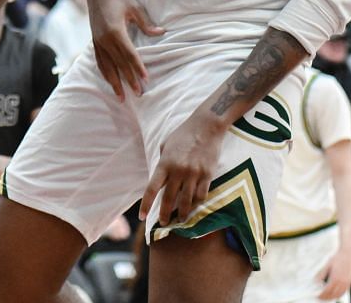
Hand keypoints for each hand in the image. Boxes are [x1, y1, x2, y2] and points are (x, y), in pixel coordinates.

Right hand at [88, 0, 164, 98]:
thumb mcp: (135, 8)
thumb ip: (146, 23)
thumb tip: (161, 33)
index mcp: (116, 31)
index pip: (129, 54)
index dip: (138, 67)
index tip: (145, 79)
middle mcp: (105, 39)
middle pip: (119, 63)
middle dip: (129, 80)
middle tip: (138, 94)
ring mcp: (98, 42)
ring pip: (107, 67)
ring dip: (115, 82)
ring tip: (122, 97)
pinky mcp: (94, 42)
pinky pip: (99, 62)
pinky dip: (105, 74)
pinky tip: (110, 82)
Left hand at [140, 110, 226, 228]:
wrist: (206, 126)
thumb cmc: (183, 134)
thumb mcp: (166, 145)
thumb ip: (162, 162)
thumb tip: (159, 178)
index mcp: (165, 163)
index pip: (152, 189)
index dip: (146, 204)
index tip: (142, 216)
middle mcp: (178, 171)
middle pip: (169, 199)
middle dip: (165, 214)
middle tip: (163, 223)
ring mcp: (194, 174)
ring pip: (187, 201)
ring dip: (183, 213)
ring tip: (180, 220)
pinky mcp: (207, 175)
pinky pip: (201, 195)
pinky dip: (197, 203)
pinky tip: (195, 207)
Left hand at [317, 248, 350, 299]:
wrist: (347, 253)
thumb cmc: (336, 258)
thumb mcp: (327, 265)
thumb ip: (321, 274)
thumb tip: (315, 281)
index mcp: (334, 278)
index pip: (327, 291)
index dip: (321, 295)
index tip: (317, 296)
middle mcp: (341, 282)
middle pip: (332, 294)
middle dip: (326, 298)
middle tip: (320, 298)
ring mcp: (346, 282)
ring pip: (339, 295)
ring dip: (332, 297)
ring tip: (327, 298)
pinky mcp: (350, 282)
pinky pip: (344, 292)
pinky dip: (339, 295)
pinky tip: (335, 294)